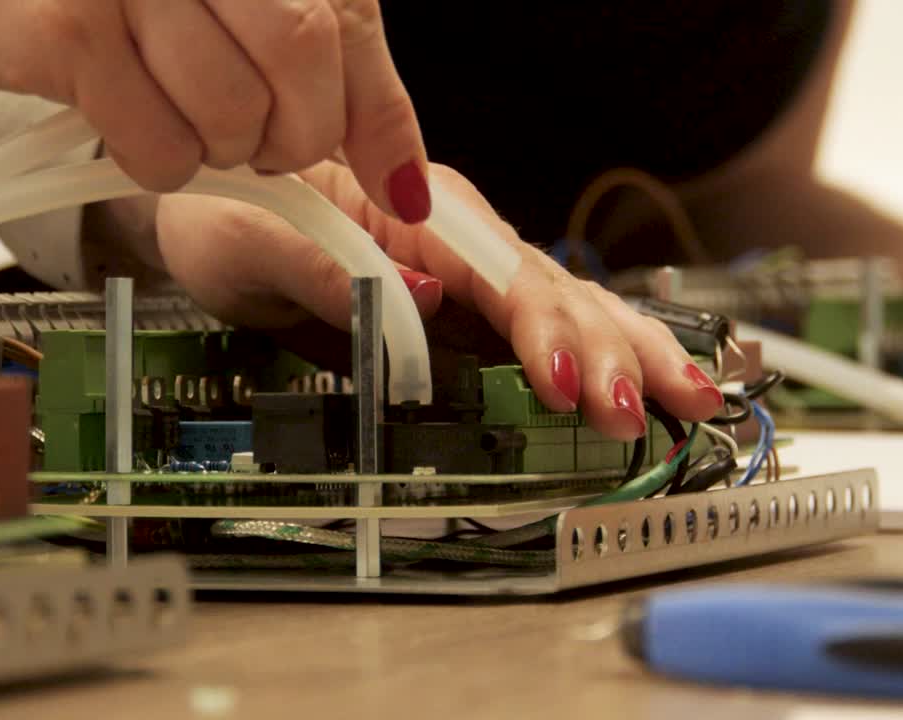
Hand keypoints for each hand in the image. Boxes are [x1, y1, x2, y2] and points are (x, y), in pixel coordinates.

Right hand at [0, 0, 429, 219]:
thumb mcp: (230, 10)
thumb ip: (328, 70)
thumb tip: (404, 178)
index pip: (349, 20)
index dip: (379, 118)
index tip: (399, 188)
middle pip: (304, 58)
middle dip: (295, 134)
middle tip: (261, 142)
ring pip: (235, 111)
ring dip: (220, 147)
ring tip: (183, 116)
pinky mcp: (72, 29)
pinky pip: (161, 146)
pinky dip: (160, 161)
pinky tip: (130, 122)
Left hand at [142, 163, 724, 439]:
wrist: (216, 218)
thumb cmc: (231, 220)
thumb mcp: (255, 243)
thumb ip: (327, 269)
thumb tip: (420, 299)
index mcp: (416, 210)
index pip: (497, 270)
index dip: (536, 329)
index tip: (560, 384)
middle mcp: (461, 236)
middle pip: (552, 290)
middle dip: (605, 353)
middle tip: (638, 412)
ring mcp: (475, 271)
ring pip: (573, 307)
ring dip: (629, 354)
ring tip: (685, 398)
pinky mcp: (474, 308)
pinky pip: (552, 329)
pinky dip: (604, 357)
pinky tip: (646, 382)